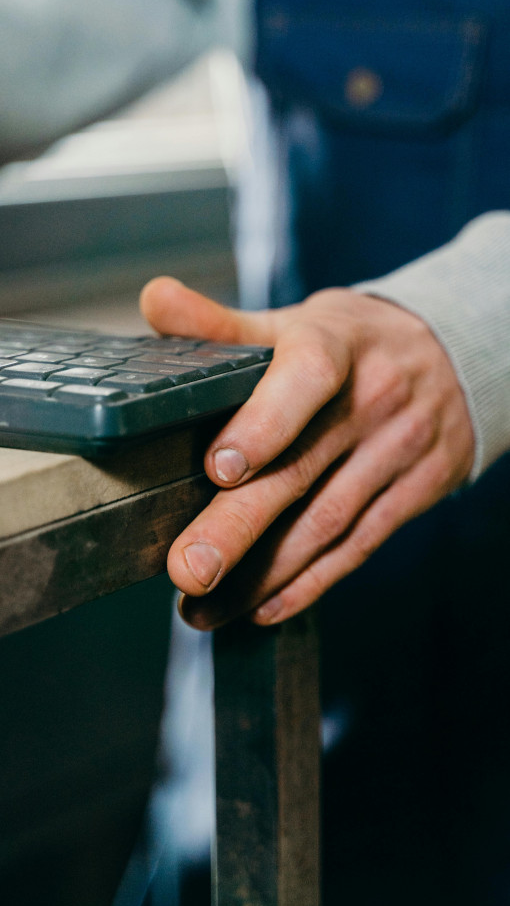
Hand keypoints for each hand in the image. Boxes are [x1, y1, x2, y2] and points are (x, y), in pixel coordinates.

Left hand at [140, 276, 474, 627]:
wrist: (454, 354)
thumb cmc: (353, 343)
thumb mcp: (296, 323)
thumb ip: (221, 325)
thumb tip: (153, 299)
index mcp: (336, 345)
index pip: (305, 379)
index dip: (264, 424)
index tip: (219, 467)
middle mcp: (374, 398)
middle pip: (301, 469)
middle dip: (239, 525)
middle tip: (187, 567)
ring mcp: (401, 448)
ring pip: (327, 522)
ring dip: (264, 573)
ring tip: (202, 606)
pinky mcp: (419, 488)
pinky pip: (360, 544)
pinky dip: (310, 582)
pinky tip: (263, 606)